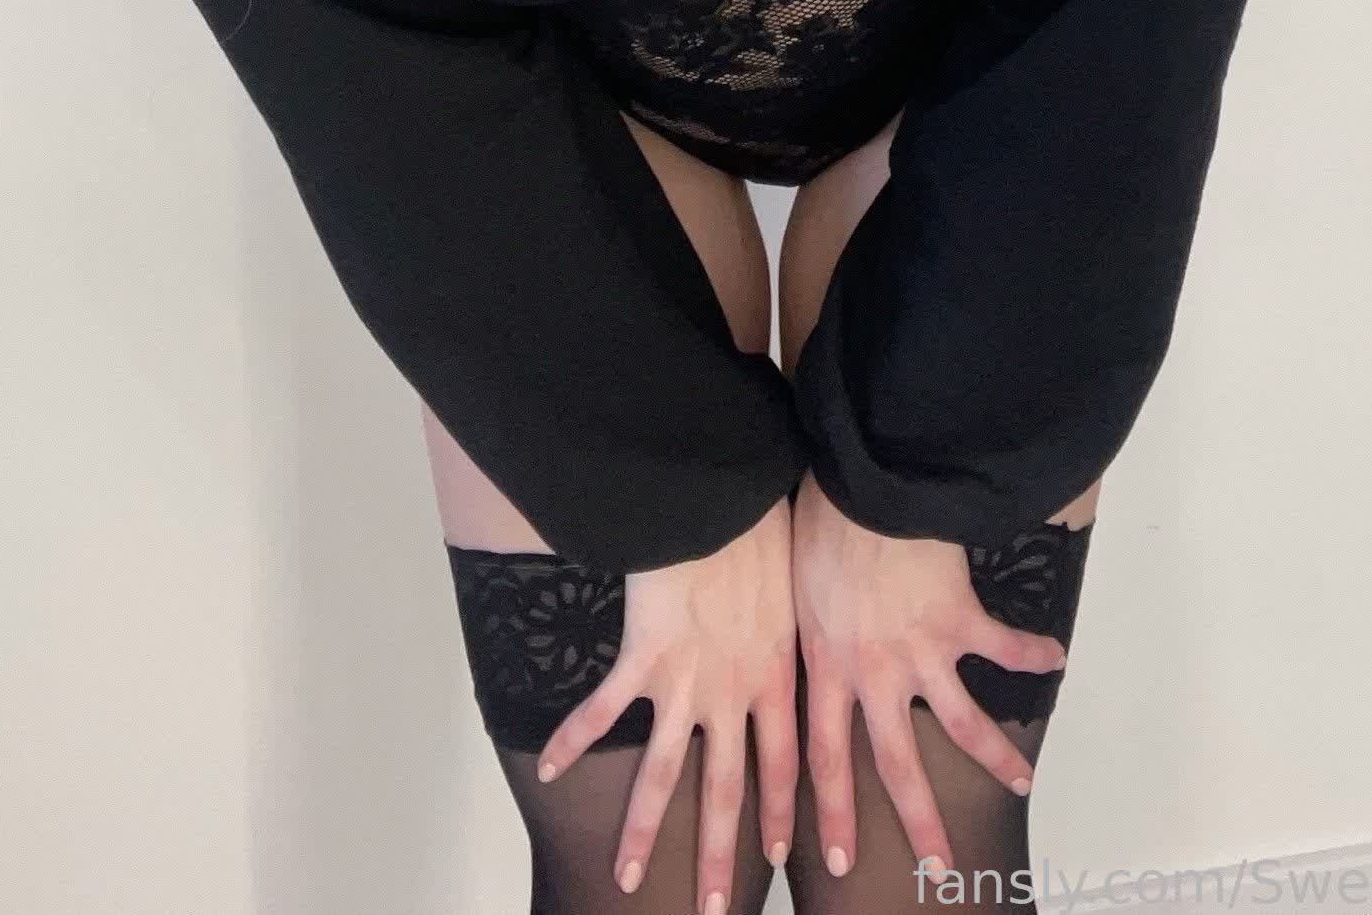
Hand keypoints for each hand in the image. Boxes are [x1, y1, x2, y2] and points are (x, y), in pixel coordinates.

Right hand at [532, 492, 798, 908]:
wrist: (724, 498)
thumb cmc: (768, 522)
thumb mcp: (801, 578)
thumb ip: (801, 612)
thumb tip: (824, 612)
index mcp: (779, 674)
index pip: (784, 763)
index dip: (783, 813)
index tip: (785, 859)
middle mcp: (734, 693)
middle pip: (726, 792)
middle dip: (716, 857)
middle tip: (711, 912)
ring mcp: (687, 681)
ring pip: (664, 775)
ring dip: (642, 831)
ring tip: (625, 878)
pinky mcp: (643, 656)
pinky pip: (602, 711)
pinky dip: (572, 740)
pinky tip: (548, 768)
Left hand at [790, 469, 1067, 880]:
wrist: (864, 485)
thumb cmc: (816, 520)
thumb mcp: (787, 587)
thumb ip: (794, 627)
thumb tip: (777, 643)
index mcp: (827, 667)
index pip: (825, 760)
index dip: (834, 815)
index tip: (840, 862)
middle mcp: (876, 673)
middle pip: (899, 766)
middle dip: (920, 823)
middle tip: (940, 869)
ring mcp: (922, 650)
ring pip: (962, 723)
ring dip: (994, 757)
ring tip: (1021, 783)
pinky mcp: (958, 617)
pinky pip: (1002, 644)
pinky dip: (1031, 653)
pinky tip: (1055, 659)